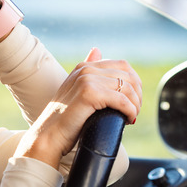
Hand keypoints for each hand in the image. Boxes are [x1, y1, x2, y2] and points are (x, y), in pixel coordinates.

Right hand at [15, 48, 142, 168]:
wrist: (49, 136)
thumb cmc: (65, 120)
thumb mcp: (77, 90)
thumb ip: (88, 73)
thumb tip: (97, 50)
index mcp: (84, 67)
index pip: (122, 65)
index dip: (134, 83)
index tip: (133, 100)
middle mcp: (86, 70)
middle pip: (128, 75)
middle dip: (137, 95)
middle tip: (134, 111)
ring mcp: (87, 80)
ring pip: (127, 89)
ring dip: (135, 104)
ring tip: (131, 117)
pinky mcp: (89, 94)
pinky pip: (122, 100)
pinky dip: (130, 111)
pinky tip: (128, 120)